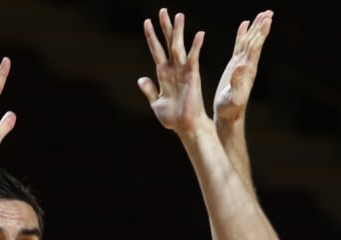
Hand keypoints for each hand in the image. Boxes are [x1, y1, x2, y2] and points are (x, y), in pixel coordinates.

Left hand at [137, 8, 206, 133]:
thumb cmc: (172, 117)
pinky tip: (199, 34)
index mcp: (163, 74)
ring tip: (178, 15)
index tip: (146, 22)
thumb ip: (149, 90)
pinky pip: (194, 59)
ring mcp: (183, 71)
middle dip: (165, 27)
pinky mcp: (193, 76)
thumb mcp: (156, 103)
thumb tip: (141, 79)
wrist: (185, 127)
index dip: (151, 37)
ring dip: (178, 32)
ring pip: (179, 47)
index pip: (156, 50)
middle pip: (168, 44)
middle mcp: (173, 69)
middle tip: (162, 10)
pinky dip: (196, 47)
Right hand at [214, 10, 272, 122]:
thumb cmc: (230, 108)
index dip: (260, 34)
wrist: (229, 114)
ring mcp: (242, 64)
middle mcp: (247, 65)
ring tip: (263, 14)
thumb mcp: (233, 97)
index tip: (267, 20)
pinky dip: (242, 34)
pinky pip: (239, 46)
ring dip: (256, 28)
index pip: (255, 48)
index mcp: (248, 70)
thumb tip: (241, 65)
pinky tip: (244, 25)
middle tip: (269, 12)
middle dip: (262, 27)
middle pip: (255, 41)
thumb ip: (237, 81)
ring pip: (249, 41)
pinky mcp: (235, 65)